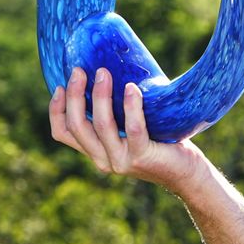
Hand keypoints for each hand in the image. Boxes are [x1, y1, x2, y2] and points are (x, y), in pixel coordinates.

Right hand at [49, 66, 200, 188]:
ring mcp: (121, 161)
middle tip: (80, 70)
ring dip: (100, 96)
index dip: (56, 109)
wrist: (186, 173)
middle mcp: (103, 159)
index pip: (63, 132)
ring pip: (101, 126)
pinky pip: (133, 129)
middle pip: (77, 126)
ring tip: (104, 73)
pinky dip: (130, 107)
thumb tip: (108, 74)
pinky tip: (131, 89)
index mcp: (96, 152)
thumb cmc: (161, 144)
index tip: (60, 85)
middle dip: (75, 95)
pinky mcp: (142, 157)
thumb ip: (116, 116)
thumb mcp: (130, 131)